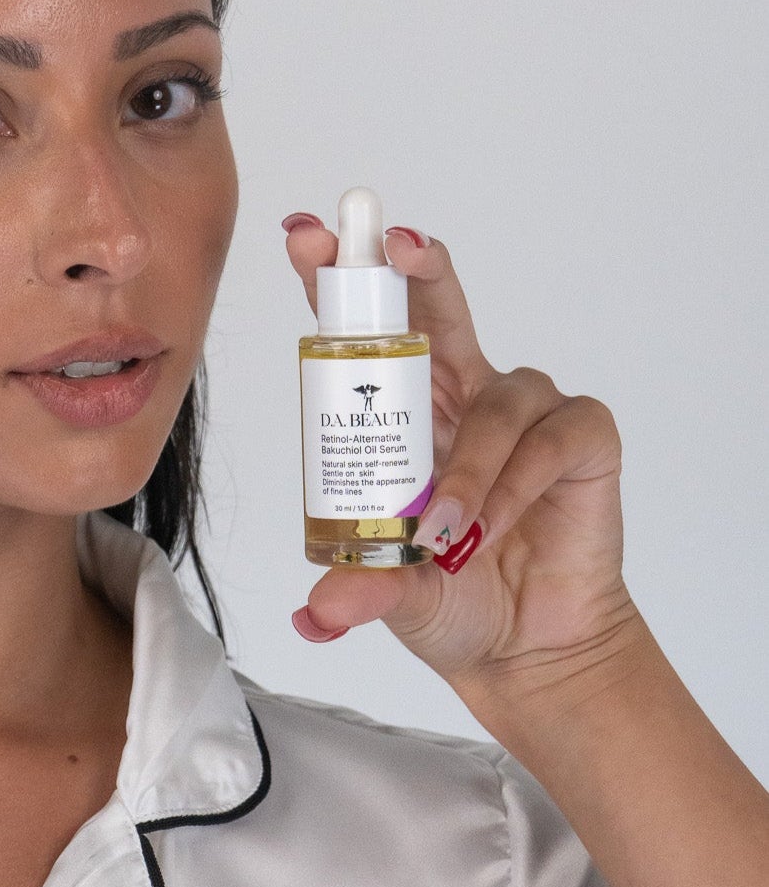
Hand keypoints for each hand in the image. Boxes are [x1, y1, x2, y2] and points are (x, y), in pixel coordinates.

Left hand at [283, 214, 642, 744]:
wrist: (529, 647)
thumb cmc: (456, 596)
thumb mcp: (394, 593)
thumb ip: (361, 590)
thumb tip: (318, 612)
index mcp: (407, 410)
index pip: (369, 334)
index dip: (340, 283)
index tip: (303, 239)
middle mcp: (464, 394)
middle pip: (438, 307)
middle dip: (415, 267)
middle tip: (395, 245)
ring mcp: (526, 410)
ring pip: (495, 402)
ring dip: (466, 468)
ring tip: (443, 532)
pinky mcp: (582, 436)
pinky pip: (546, 439)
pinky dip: (514, 485)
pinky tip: (494, 526)